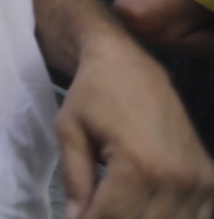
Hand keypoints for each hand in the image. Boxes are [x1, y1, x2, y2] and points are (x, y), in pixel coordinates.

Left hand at [57, 34, 213, 217]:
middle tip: (93, 211)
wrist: (130, 65)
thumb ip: (75, 181)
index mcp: (139, 166)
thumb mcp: (69, 132)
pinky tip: (146, 208)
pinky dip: (168, 218)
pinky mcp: (209, 180)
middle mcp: (177, 177)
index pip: (111, 218)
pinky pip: (196, 218)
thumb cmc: (93, 94)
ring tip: (116, 206)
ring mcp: (199, 181)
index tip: (78, 218)